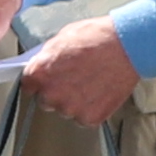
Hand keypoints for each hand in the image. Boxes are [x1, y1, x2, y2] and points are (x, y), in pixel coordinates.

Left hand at [24, 15, 140, 122]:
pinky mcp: (90, 118)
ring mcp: (71, 109)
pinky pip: (84, 117)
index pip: (28, 86)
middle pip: (46, 101)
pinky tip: (100, 91)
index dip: (39, 81)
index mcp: (39, 74)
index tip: (48, 80)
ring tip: (91, 82)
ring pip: (66, 110)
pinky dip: (91, 107)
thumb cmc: (96, 37)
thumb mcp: (62, 38)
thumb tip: (41, 65)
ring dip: (74, 101)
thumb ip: (47, 57)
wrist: (127, 46)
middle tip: (75, 78)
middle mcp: (51, 95)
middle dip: (57, 92)